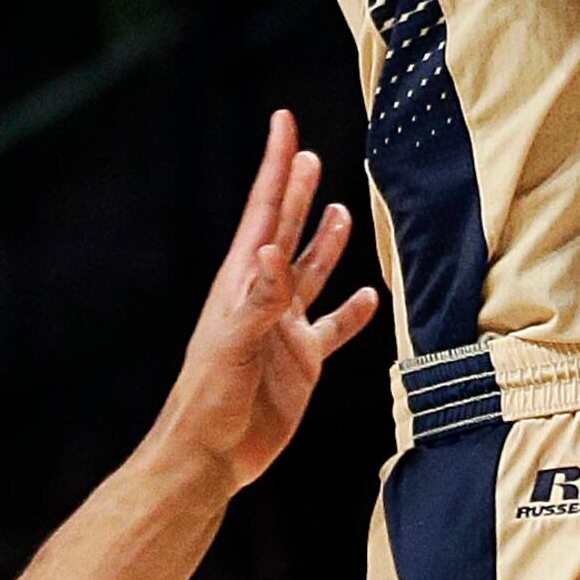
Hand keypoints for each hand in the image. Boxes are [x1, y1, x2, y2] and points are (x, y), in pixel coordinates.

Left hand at [154, 114, 379, 494]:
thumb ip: (257, 299)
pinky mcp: (301, 362)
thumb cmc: (209, 399)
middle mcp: (263, 298)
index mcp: (241, 283)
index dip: (275, 167)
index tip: (284, 123)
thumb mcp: (231, 344)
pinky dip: (351, 312)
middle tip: (309, 155)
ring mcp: (283, 329)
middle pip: (286, 232)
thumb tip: (272, 248)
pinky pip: (332, 329)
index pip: (263, 212)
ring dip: (325, 244)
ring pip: (310, 274)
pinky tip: (370, 297)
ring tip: (341, 212)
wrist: (211, 456)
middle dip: (297, 192)